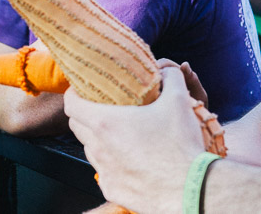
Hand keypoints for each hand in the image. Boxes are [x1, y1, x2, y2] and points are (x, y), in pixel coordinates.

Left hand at [65, 66, 204, 212]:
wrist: (188, 188)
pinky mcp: (111, 189)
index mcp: (106, 123)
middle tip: (102, 107)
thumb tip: (167, 70)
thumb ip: (171, 77)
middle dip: (84, 114)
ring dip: (98, 138)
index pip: (71, 105)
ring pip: (90, 149)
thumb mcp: (179, 100)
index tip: (82, 89)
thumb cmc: (180, 144)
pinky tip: (129, 157)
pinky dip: (111, 161)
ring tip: (119, 132)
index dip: (73, 93)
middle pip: (76, 126)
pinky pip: (103, 171)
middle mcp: (99, 148)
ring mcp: (104, 171)